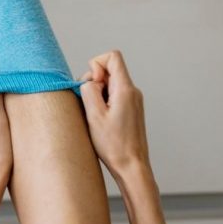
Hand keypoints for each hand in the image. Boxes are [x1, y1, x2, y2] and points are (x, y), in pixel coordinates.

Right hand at [80, 50, 149, 177]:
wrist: (132, 166)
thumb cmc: (113, 145)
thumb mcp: (94, 115)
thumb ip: (89, 90)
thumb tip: (89, 80)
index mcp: (125, 89)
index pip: (112, 57)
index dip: (95, 65)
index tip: (92, 85)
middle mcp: (133, 91)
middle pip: (109, 70)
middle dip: (93, 81)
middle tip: (89, 104)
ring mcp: (133, 100)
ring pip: (110, 83)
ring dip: (97, 93)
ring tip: (95, 115)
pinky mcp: (131, 109)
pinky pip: (114, 95)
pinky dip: (103, 102)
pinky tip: (101, 120)